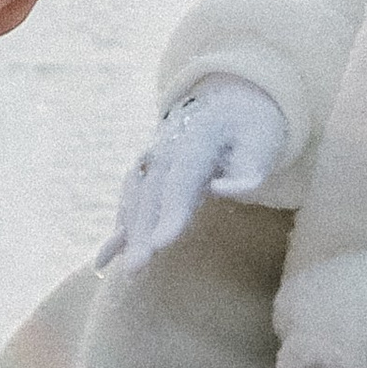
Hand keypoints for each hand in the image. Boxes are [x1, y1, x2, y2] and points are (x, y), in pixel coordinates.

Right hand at [96, 79, 290, 273]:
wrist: (228, 98)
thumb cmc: (250, 126)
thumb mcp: (262, 138)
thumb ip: (249, 166)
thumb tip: (222, 189)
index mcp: (198, 135)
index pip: (182, 176)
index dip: (171, 210)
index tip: (161, 244)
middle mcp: (167, 146)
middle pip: (153, 192)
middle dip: (143, 230)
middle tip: (136, 268)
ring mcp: (152, 158)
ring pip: (137, 198)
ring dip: (129, 233)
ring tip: (128, 269)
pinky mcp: (146, 173)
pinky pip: (129, 201)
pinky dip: (118, 230)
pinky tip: (104, 260)